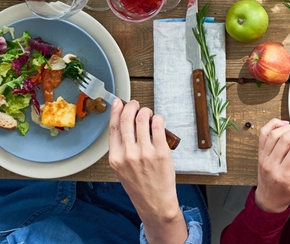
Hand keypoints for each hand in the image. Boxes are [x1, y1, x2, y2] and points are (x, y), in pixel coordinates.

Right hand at [108, 100, 185, 243]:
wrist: (154, 202)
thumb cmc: (139, 185)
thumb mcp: (121, 169)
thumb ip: (121, 148)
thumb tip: (124, 124)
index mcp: (115, 158)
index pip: (113, 127)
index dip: (116, 111)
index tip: (119, 102)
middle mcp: (128, 154)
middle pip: (127, 119)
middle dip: (132, 106)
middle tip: (136, 104)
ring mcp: (145, 152)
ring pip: (143, 119)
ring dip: (146, 111)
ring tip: (148, 114)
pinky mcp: (161, 151)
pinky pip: (158, 125)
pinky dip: (158, 118)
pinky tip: (158, 120)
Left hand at [253, 119, 289, 213]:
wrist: (269, 198)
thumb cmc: (286, 191)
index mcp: (283, 174)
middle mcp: (270, 164)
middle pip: (285, 139)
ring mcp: (263, 157)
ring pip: (274, 134)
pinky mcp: (260, 152)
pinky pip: (263, 133)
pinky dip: (274, 124)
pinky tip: (285, 124)